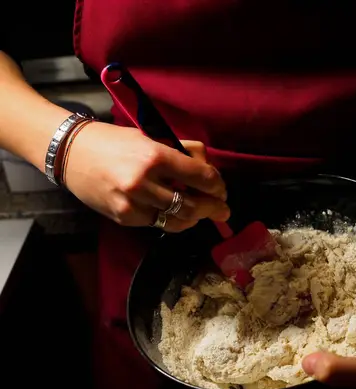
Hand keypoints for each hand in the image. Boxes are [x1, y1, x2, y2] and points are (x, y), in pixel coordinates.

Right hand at [64, 122, 228, 231]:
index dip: (218, 186)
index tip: (222, 190)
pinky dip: (173, 221)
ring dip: (196, 219)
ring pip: (178, 221)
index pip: (202, 177)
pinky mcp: (124, 217)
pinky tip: (177, 215)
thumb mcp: (151, 137)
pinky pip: (158, 224)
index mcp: (155, 156)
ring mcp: (133, 203)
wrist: (70, 153)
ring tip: (203, 214)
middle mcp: (144, 181)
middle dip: (214, 209)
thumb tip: (209, 166)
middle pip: (194, 205)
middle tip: (223, 211)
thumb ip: (182, 150)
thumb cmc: (114, 142)